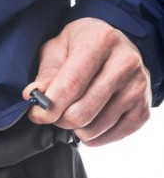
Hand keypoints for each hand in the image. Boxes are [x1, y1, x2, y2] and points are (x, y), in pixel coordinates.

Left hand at [22, 18, 151, 145]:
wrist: (114, 46)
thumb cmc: (79, 47)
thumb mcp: (56, 49)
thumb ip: (45, 74)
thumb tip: (33, 95)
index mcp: (100, 41)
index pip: (70, 86)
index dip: (48, 107)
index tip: (36, 114)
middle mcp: (125, 62)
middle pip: (80, 113)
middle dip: (58, 119)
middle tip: (53, 112)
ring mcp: (138, 87)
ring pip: (93, 128)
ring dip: (74, 128)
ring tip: (71, 111)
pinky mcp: (143, 109)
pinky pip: (110, 137)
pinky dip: (92, 136)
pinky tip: (88, 120)